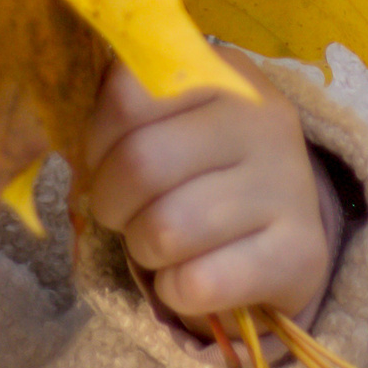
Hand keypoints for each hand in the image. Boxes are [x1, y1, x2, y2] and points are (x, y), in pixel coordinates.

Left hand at [85, 56, 336, 336]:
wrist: (287, 241)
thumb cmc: (207, 176)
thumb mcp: (176, 123)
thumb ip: (129, 108)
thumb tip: (69, 125)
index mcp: (226, 75)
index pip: (127, 93)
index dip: (97, 138)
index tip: (104, 161)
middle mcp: (264, 121)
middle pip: (141, 163)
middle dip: (112, 202)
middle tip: (123, 214)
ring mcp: (287, 187)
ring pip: (166, 229)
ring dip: (143, 249)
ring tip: (158, 245)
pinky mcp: (299, 254)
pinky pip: (199, 283)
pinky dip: (175, 292)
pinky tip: (190, 279)